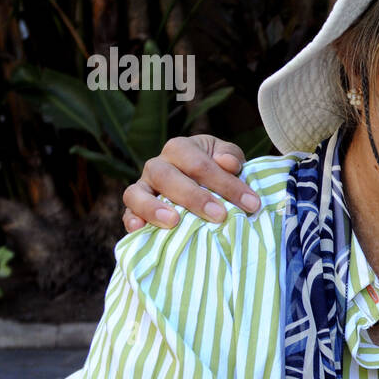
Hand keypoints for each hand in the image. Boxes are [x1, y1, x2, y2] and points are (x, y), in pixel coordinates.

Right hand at [122, 134, 256, 231]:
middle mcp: (157, 165)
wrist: (199, 183)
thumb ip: (231, 156)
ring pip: (136, 193)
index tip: (251, 204)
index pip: (200, 164)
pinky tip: (140, 229)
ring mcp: (143, 187)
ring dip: (154, 208)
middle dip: (194, 197)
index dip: (226, 184)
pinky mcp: (134, 208)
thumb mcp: (228, 158)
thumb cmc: (216, 169)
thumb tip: (228, 163)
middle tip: (220, 215)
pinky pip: (127, 212)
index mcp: (180, 148)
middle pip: (167, 177)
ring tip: (173, 222)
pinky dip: (131, 220)